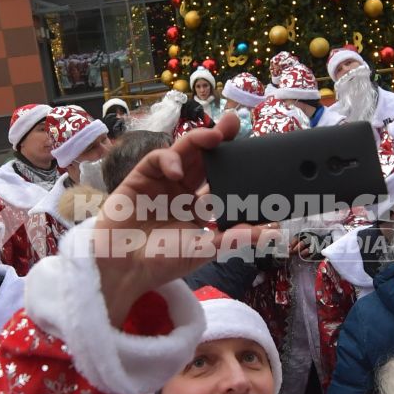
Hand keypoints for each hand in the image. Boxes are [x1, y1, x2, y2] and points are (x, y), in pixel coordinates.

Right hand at [90, 112, 249, 327]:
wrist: (124, 270)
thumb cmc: (161, 262)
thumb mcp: (205, 251)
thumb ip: (235, 239)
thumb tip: (269, 231)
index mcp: (198, 208)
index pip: (221, 180)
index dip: (235, 165)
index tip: (254, 154)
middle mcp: (181, 192)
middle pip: (204, 160)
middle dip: (219, 141)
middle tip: (233, 124)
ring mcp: (161, 183)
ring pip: (183, 153)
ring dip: (198, 140)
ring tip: (214, 136)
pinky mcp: (140, 178)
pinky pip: (157, 160)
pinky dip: (169, 160)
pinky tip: (178, 171)